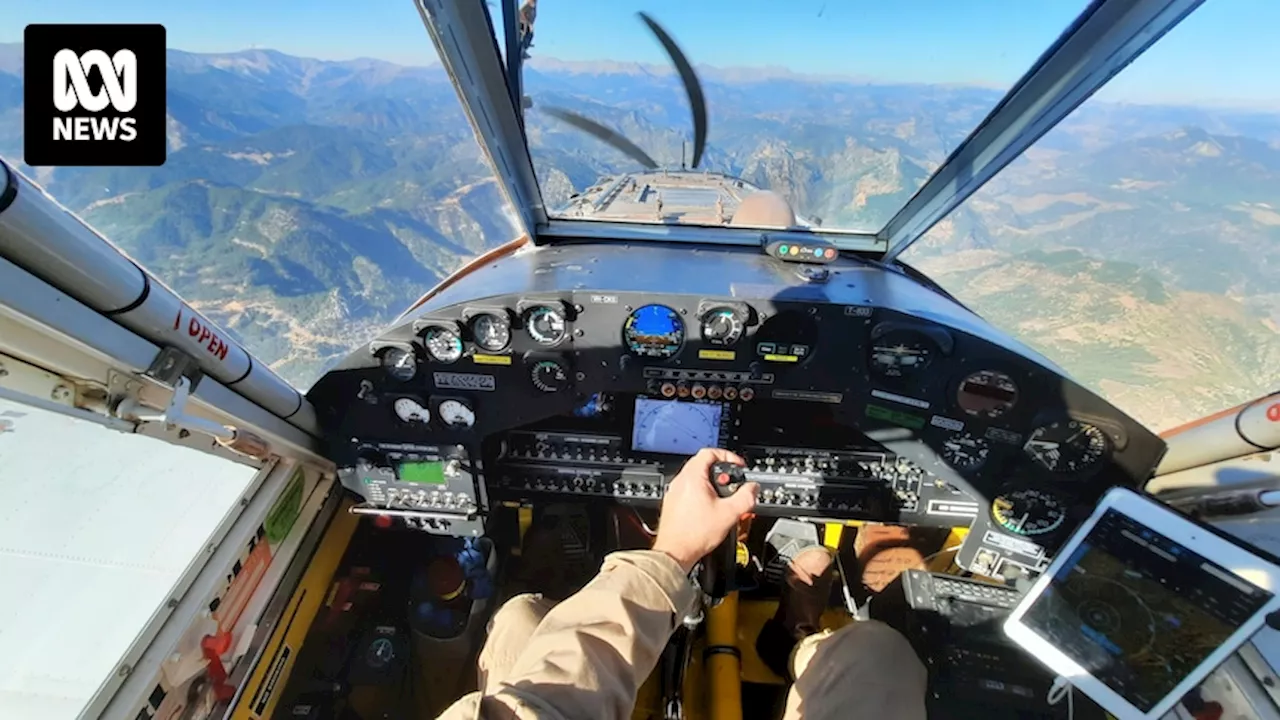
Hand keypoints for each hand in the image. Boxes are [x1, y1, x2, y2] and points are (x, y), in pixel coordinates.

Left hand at [653, 448, 759, 572]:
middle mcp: (680, 481)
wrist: (675, 553)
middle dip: (721, 472)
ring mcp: (674, 492)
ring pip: (696, 478)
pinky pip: (689, 490)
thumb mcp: (729, 514)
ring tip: (723, 499)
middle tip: (731, 484)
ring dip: (712, 484)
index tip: (737, 466)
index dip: (727, 456)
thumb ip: (745, 497)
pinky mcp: (672, 503)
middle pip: (703, 464)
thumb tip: (753, 488)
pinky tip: (710, 509)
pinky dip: (702, 493)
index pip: (709, 452)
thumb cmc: (694, 535)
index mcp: (692, 477)